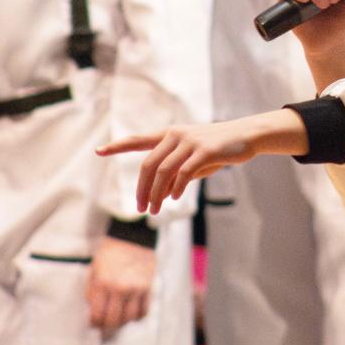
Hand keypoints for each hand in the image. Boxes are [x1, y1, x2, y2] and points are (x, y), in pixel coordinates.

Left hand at [86, 237, 155, 331]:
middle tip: (105, 321)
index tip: (94, 321)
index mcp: (102, 282)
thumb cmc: (111, 251)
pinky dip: (138, 316)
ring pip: (129, 318)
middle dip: (107, 325)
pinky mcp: (148, 287)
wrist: (133, 236)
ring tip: (119, 317)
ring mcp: (135, 288)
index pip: (97, 315)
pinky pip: (144, 311)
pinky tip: (132, 311)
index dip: (94, 323)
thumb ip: (92, 289)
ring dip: (123, 321)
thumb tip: (92, 309)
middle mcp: (119, 288)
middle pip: (113, 320)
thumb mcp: (94, 268)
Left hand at [97, 111, 307, 213]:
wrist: (246, 137)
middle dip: (141, 189)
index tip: (99, 151)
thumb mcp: (193, 160)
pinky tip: (174, 198)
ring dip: (156, 194)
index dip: (118, 146)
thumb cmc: (218, 149)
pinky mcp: (205, 150)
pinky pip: (184, 172)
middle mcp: (176, 135)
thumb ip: (176, 172)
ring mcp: (190, 141)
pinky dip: (176, 188)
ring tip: (154, 210)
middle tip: (140, 208)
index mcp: (170, 134)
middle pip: (149, 164)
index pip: (139, 140)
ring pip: (164, 171)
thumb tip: (161, 193)